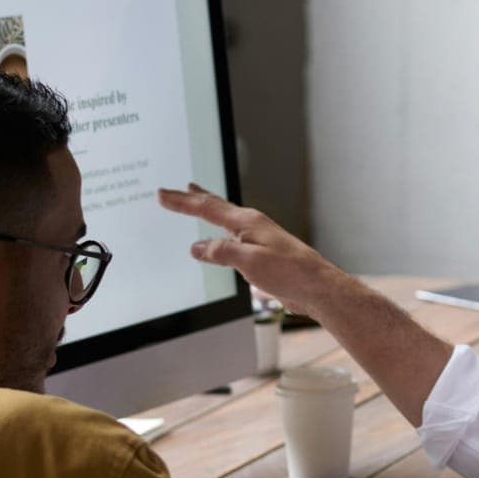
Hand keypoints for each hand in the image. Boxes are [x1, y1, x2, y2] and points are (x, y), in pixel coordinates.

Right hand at [157, 184, 336, 315]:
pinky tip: (219, 235)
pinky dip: (218, 230)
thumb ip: (221, 252)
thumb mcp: (249, 262)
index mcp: (247, 222)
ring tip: (194, 196)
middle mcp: (252, 225)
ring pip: (224, 218)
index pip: (207, 208)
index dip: (182, 201)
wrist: (317, 287)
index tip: (162, 194)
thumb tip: (197, 247)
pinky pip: (231, 236)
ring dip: (206, 208)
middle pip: (215, 206)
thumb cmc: (290, 273)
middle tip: (172, 190)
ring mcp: (257, 237)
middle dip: (191, 198)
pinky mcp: (261, 252)